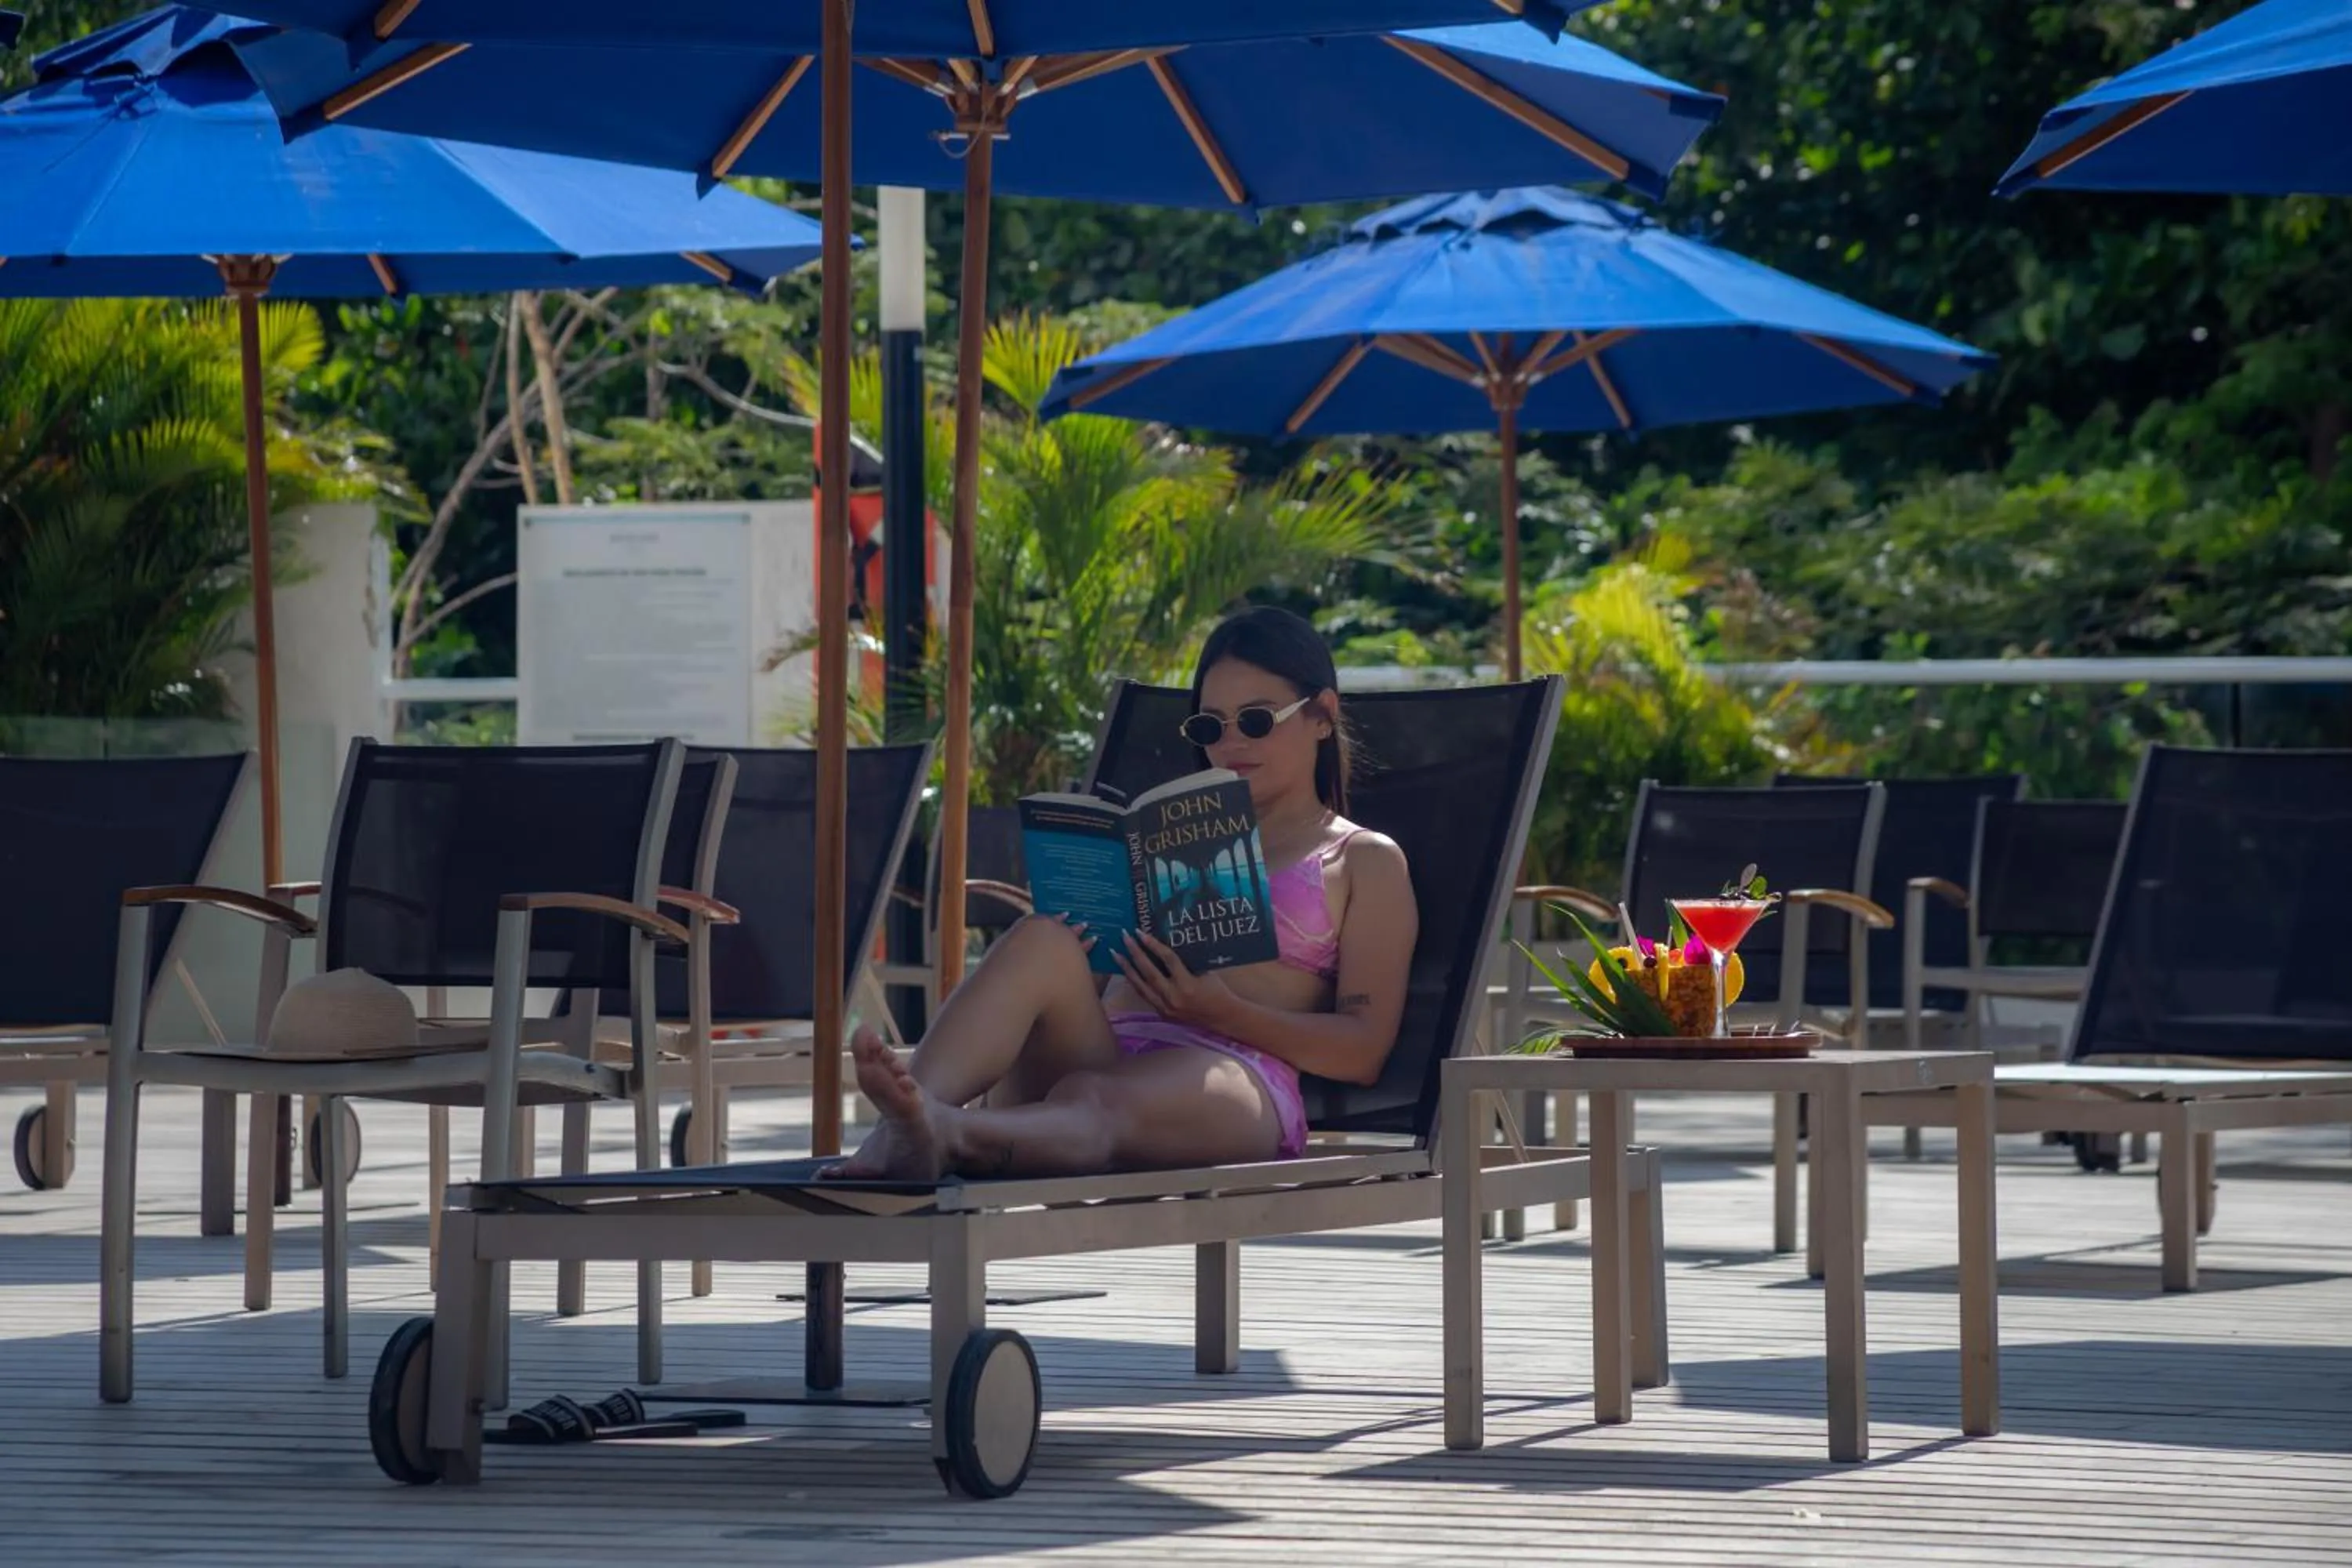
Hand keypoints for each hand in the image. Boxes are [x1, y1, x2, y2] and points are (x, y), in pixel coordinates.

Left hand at [1113, 931, 1236, 1031]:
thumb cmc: (1217, 990)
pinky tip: (1127, 972)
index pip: (1167, 960)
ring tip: (1115, 954)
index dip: (1153, 945)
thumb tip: (1167, 945)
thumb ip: (1186, 961)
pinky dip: (1135, 983)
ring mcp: (1166, 1008)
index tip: (1140, 932)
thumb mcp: (1205, 971)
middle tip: (1123, 937)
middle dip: (1134, 953)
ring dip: (1127, 969)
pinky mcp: (1163, 1014)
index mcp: (1187, 984)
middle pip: (1149, 972)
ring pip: (1141, 986)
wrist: (1223, 1018)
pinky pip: (1145, 996)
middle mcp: (1173, 997)